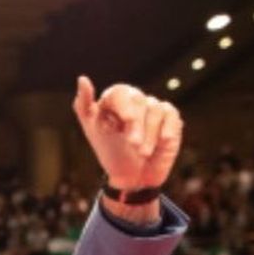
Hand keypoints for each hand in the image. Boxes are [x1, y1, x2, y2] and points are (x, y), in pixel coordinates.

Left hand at [72, 76, 181, 191]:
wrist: (132, 176)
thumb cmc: (110, 152)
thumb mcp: (92, 130)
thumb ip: (83, 105)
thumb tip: (82, 78)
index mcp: (114, 99)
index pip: (119, 93)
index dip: (123, 106)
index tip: (126, 121)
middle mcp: (135, 100)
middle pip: (139, 101)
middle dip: (137, 125)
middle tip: (133, 144)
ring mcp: (153, 107)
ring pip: (155, 110)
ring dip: (150, 134)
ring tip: (143, 152)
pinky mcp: (170, 117)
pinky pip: (171, 114)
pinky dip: (167, 128)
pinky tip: (163, 140)